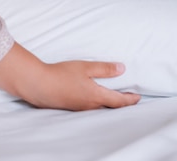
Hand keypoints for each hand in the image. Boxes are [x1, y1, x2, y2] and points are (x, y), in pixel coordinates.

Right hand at [0, 42, 139, 109]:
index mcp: (96, 95)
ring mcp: (79, 108)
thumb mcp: (85, 67)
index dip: (130, 100)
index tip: (138, 97)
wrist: (38, 85)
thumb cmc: (61, 74)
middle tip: (129, 98)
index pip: (119, 101)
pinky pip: (88, 107)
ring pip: (99, 107)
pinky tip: (92, 97)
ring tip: (113, 97)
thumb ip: (104, 68)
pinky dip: (96, 102)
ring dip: (108, 103)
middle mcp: (90, 105)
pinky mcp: (70, 106)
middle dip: (121, 103)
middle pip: (110, 106)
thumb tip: (122, 68)